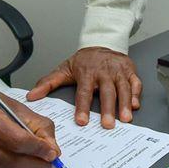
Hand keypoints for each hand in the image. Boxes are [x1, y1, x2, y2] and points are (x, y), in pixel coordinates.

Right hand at [0, 87, 59, 167]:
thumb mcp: (15, 105)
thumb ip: (37, 125)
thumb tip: (52, 149)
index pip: (17, 140)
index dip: (38, 149)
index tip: (52, 153)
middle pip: (10, 160)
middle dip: (34, 165)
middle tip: (48, 164)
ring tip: (37, 164)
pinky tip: (18, 163)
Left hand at [27, 47, 141, 127]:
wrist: (102, 42)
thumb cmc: (84, 61)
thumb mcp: (64, 69)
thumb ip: (48, 83)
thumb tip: (32, 96)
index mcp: (86, 72)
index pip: (84, 92)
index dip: (82, 107)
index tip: (81, 121)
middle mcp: (104, 71)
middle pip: (107, 91)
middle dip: (108, 108)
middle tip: (108, 125)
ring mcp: (118, 70)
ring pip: (123, 88)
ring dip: (125, 103)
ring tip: (125, 119)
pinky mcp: (130, 70)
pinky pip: (135, 82)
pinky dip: (136, 94)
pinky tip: (135, 106)